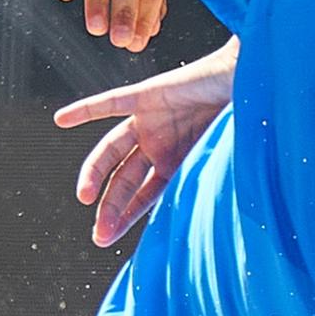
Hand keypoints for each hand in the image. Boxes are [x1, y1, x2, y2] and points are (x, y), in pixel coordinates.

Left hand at [51, 54, 230, 244]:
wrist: (253, 77)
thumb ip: (209, 185)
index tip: (105, 238)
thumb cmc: (246, 120)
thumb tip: (208, 228)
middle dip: (110, 207)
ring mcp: (150, 120)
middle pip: (125, 180)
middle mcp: (158, 144)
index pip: (143, 197)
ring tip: (83, 196)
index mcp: (176, 163)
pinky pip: (110, 103)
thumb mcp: (225, 162)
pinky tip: (61, 120)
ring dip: (95, 172)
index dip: (123, 217)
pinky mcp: (148, 94)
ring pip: (112, 150)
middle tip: (99, 232)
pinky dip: (86, 110)